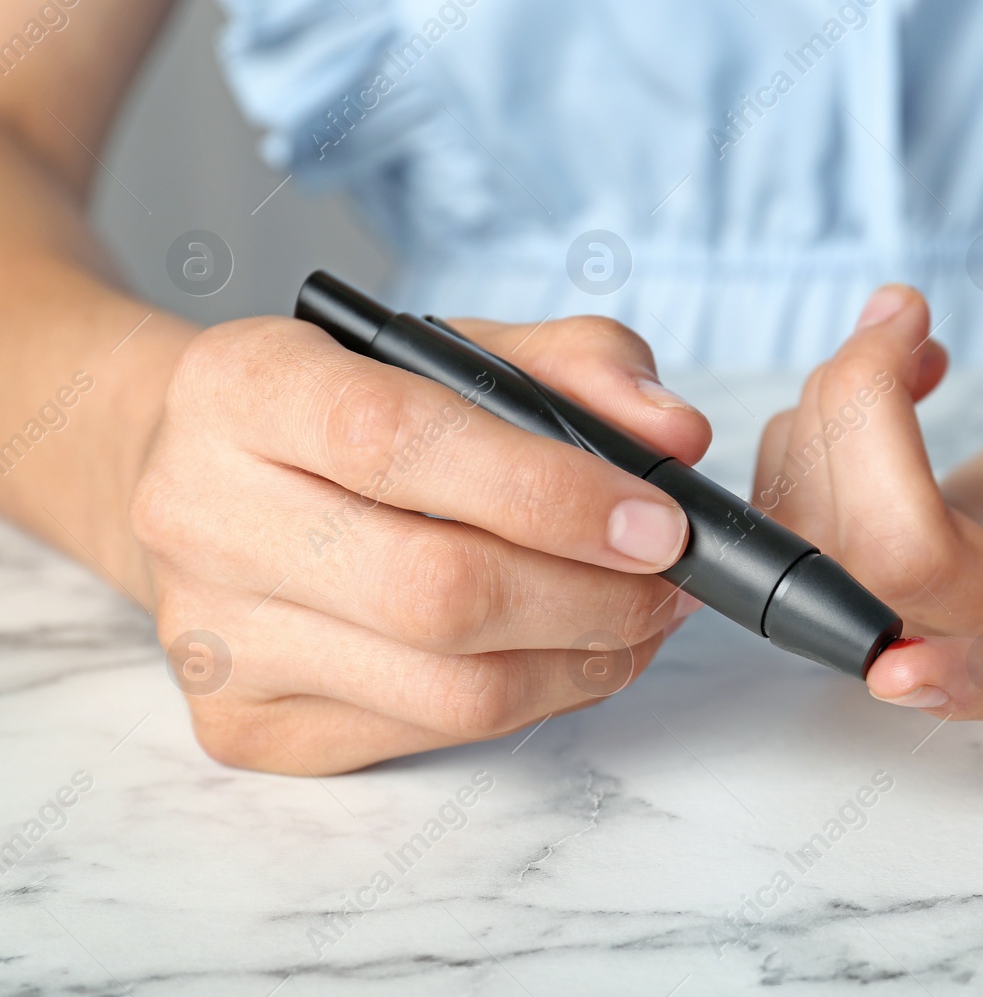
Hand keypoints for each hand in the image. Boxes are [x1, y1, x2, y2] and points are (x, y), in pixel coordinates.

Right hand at [131, 315, 709, 773]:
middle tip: (671, 582)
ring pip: (450, 688)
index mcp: (246, 386)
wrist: (203, 483)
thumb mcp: (457, 350)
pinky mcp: (248, 726)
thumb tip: (676, 433)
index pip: (399, 444)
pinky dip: (535, 699)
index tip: (658, 521)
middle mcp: (204, 513)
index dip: (550, 492)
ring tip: (642, 620)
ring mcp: (218, 637)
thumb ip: (577, 366)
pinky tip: (571, 654)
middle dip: (593, 598)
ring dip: (584, 661)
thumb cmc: (355, 411)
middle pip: (435, 592)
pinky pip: (434, 733)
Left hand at [754, 286, 982, 718]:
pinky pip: (803, 519)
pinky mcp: (898, 553)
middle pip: (899, 576)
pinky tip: (887, 365)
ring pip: (828, 547)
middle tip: (901, 316)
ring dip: (825, 416)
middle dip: (861, 426)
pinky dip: (809, 425)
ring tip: (899, 327)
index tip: (898, 676)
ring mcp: (956, 593)